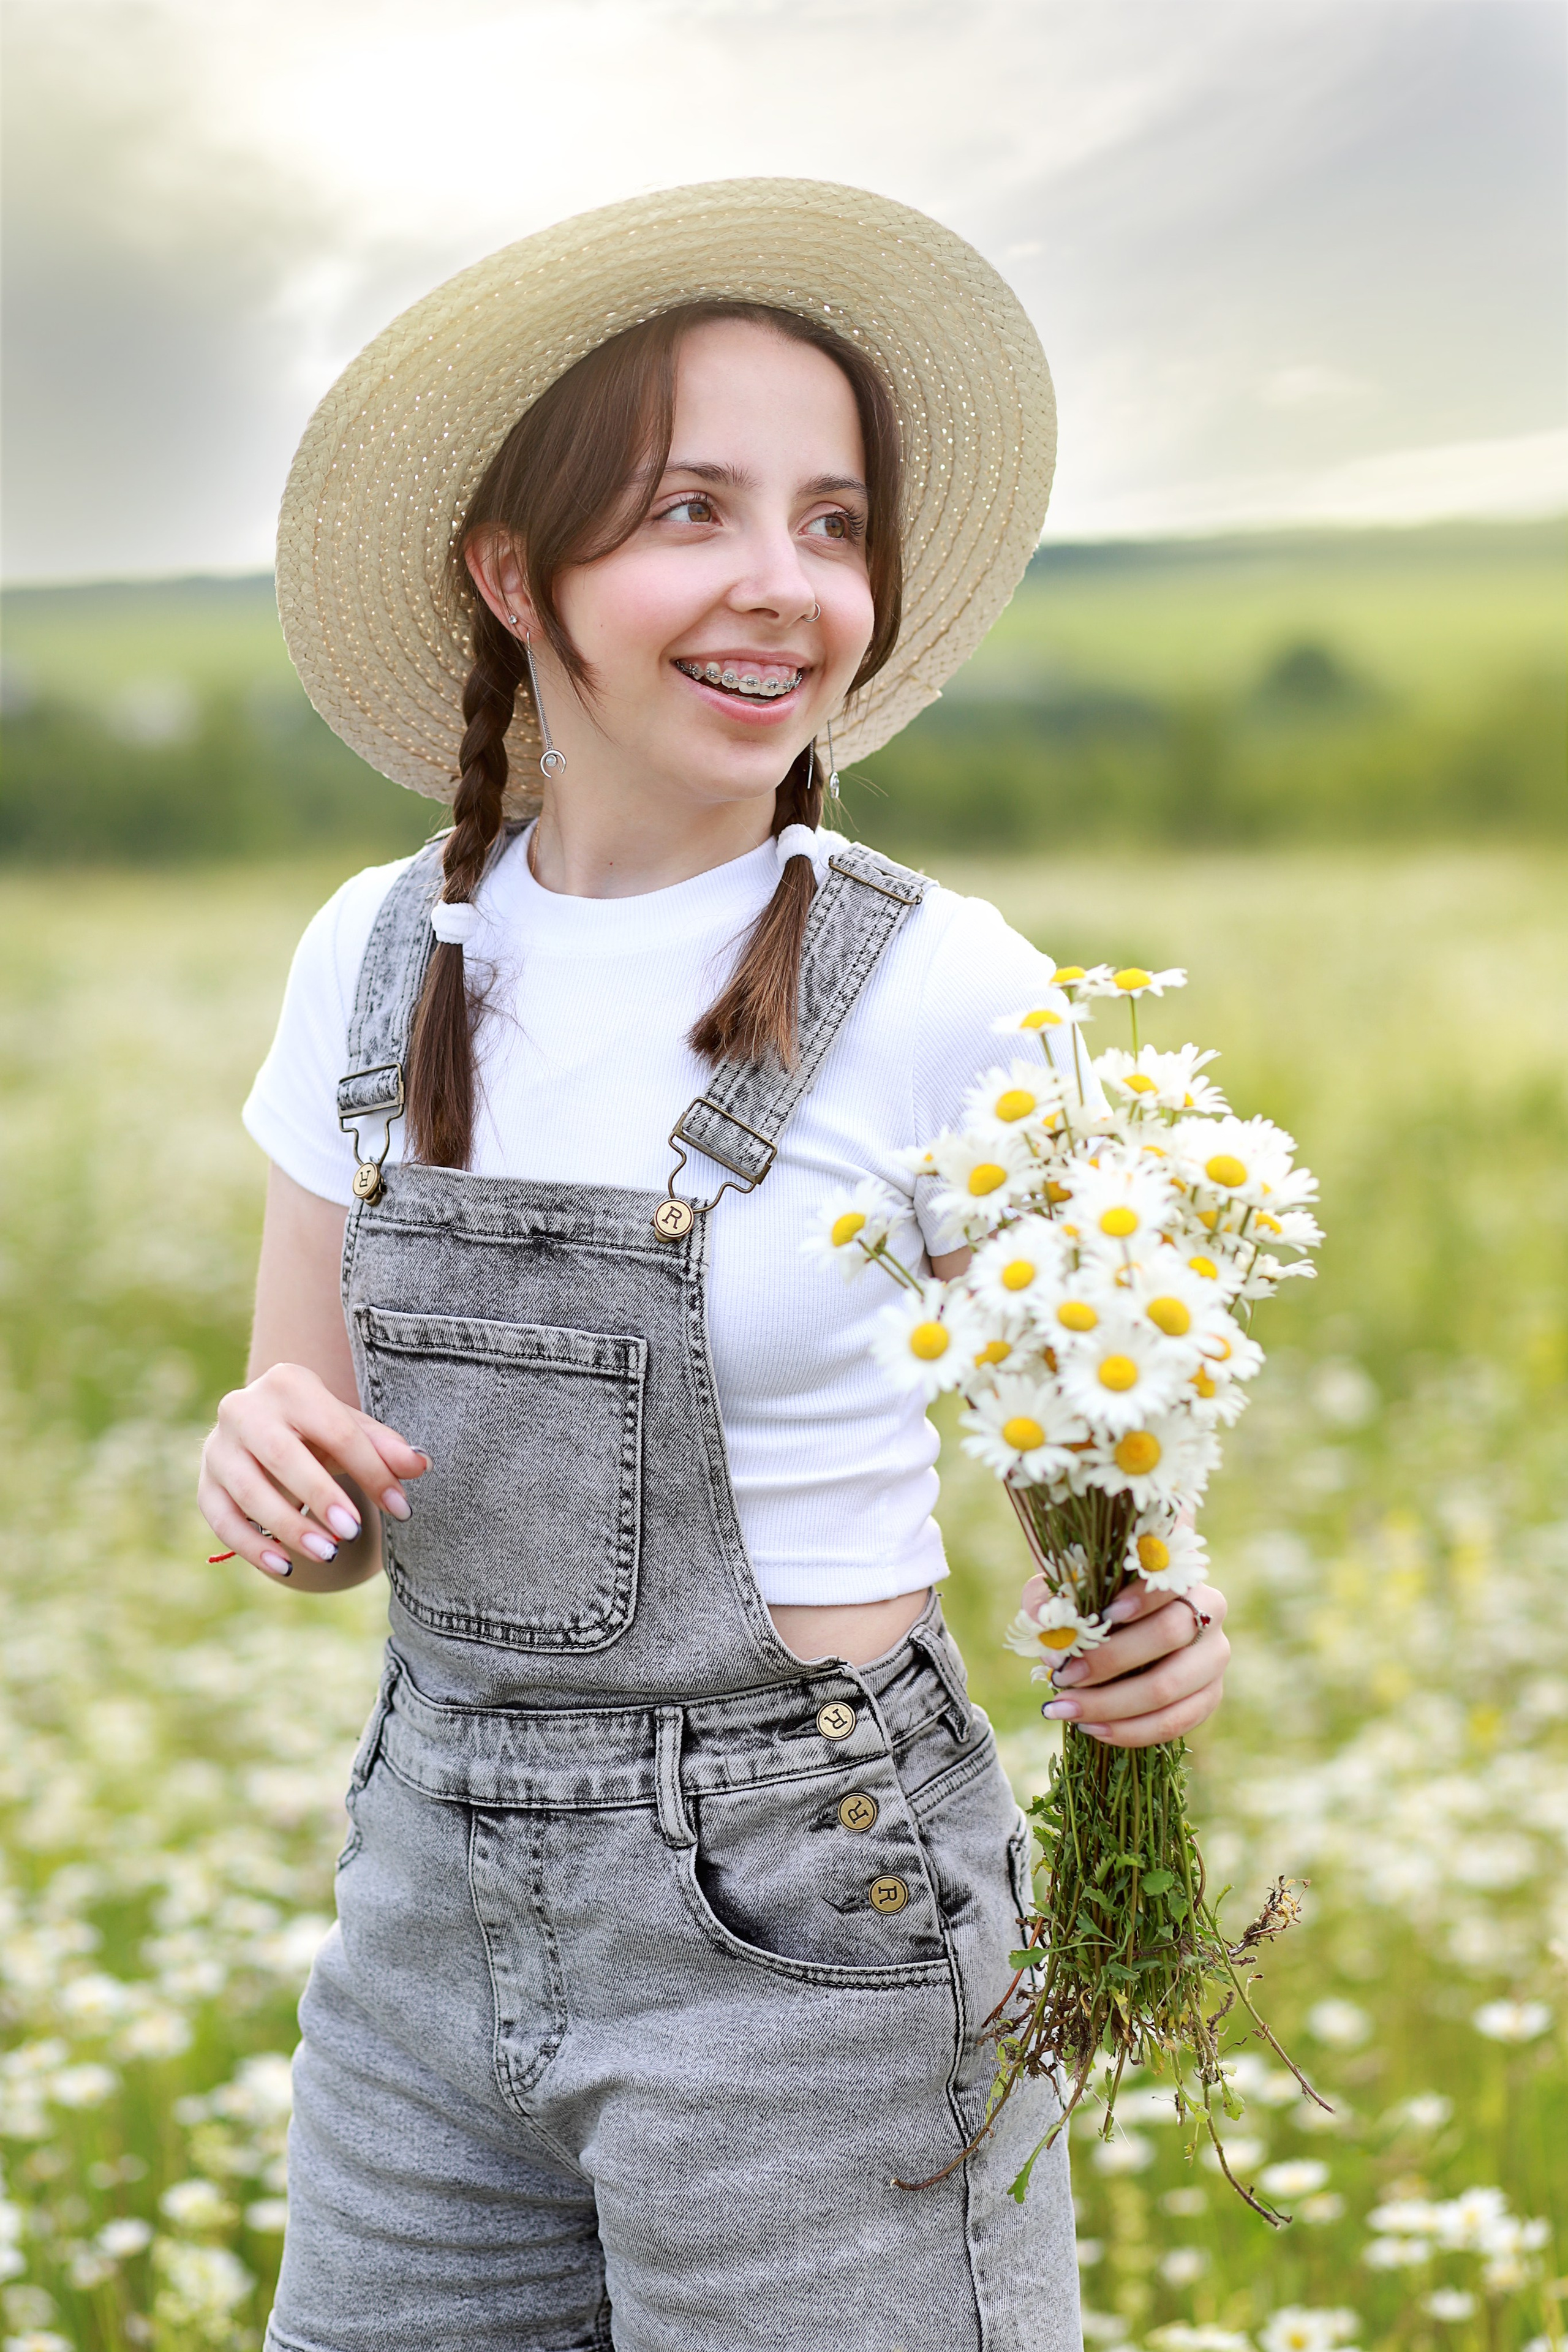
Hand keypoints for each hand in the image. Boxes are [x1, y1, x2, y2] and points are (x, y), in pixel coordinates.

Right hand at [198, 1361, 428, 1588]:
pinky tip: (285, 1566)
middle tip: (353, 1531)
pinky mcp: (205, 1483)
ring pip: (249, 1491)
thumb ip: (384, 1448)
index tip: (402, 1509)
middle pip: (282, 1455)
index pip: (337, 1431)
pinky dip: (252, 1546)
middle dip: (320, 1496)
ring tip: (328, 1553)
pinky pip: (223, 1520)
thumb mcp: (351, 1430)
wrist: (264, 1429)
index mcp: (289, 1384)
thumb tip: (420, 1465)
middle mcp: (243, 1408)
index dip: (372, 1471)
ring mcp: (218, 1446)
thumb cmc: (318, 1430)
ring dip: (289, 1526)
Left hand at [1028, 1574, 1229, 1747]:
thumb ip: (1050, 1594)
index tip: (1102, 1615)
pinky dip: (1130, 1731)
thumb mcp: (1072, 1589)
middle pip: (1168, 1635)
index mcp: (1181, 1576)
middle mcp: (1210, 1615)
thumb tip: (1043, 1622)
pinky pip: (1174, 1724)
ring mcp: (1213, 1660)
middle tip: (1062, 1675)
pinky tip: (1092, 1728)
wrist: (1129, 1635)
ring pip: (1169, 1688)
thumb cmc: (1098, 1604)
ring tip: (1064, 1709)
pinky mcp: (1210, 1698)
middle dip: (1109, 1660)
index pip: (1168, 1581)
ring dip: (1111, 1705)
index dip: (1140, 1598)